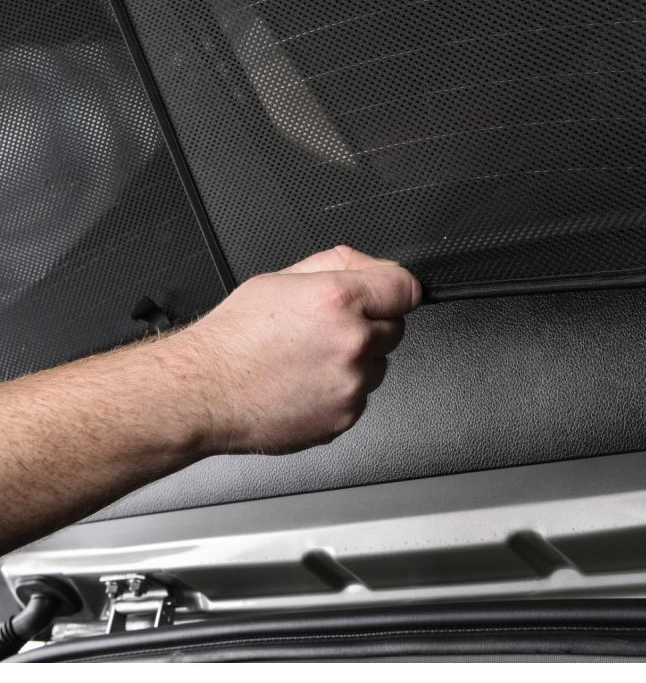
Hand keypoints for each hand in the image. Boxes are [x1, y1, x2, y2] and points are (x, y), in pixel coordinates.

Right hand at [169, 245, 421, 454]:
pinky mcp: (345, 417)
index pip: (406, 288)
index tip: (391, 295)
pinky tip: (306, 384)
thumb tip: (369, 267)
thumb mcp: (280, 278)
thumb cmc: (232, 340)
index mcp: (337, 300)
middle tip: (327, 330)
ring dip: (356, 360)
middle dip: (370, 324)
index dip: (396, 289)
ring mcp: (351, 384)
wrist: (203, 393)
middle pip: (395, 327)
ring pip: (379, 365)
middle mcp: (351, 342)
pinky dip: (341, 390)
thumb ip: (336, 266)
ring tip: (309, 360)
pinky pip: (361, 396)